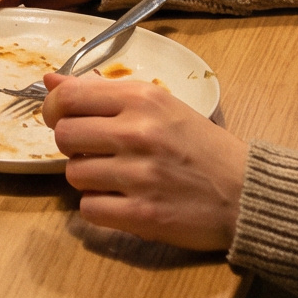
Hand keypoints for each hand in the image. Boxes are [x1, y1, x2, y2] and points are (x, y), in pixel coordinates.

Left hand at [46, 70, 247, 250]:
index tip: (63, 118)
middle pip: (64, 136)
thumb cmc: (200, 146)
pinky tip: (122, 200)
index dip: (55, 109)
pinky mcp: (143, 215)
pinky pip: (89, 210)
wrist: (246, 191)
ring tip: (116, 177)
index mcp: (142, 99)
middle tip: (96, 151)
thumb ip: (104, 92)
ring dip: (88, 179)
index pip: (68, 97)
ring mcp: (140, 176)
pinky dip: (100, 208)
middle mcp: (138, 133)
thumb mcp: (159, 105)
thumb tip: (51, 81)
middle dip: (73, 146)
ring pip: (74, 175)